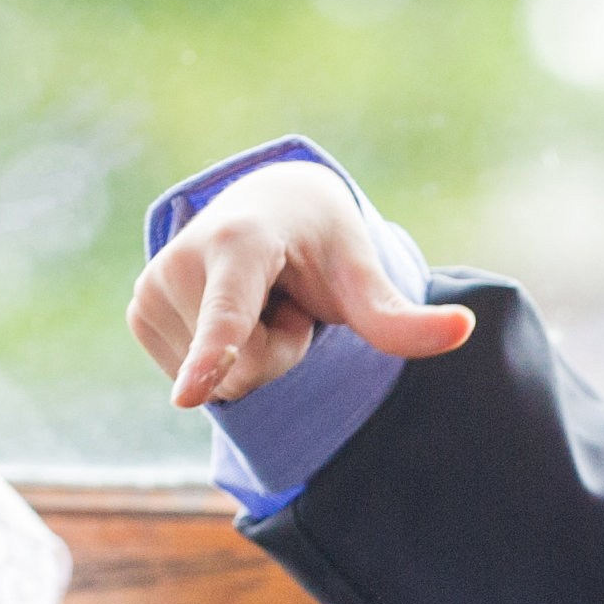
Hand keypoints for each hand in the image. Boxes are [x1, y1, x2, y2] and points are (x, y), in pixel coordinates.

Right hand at [126, 157, 474, 408]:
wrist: (267, 208)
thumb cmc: (321, 245)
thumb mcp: (362, 275)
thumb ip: (401, 316)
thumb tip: (465, 329)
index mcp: (243, 242)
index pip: (230, 313)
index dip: (212, 356)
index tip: (188, 396)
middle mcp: (183, 258)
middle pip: (243, 368)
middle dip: (278, 351)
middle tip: (284, 302)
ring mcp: (151, 286)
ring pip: (215, 381)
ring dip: (248, 355)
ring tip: (256, 303)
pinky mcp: (138, 311)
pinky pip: (192, 381)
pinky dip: (218, 360)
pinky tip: (231, 314)